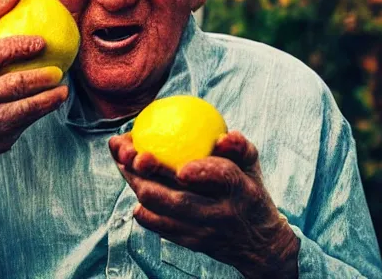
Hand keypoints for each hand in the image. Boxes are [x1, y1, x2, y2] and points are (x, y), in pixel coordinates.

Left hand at [109, 131, 298, 278]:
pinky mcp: (189, 242)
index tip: (181, 165)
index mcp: (243, 190)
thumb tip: (223, 136)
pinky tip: (133, 187)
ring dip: (138, 185)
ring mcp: (203, 232)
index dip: (203, 171)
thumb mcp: (252, 167)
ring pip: (163, 212)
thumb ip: (239, 147)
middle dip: (150, 176)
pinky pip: (159, 226)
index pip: (224, 177)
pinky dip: (143, 208)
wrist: (258, 244)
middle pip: (181, 198)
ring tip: (123, 161)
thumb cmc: (249, 190)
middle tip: (131, 152)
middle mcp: (221, 214)